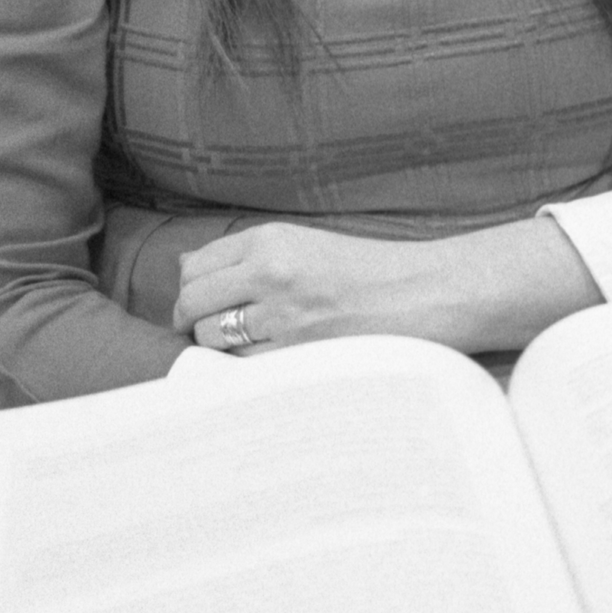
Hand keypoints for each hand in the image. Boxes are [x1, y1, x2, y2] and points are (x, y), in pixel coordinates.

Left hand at [171, 218, 597, 358]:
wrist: (427, 293)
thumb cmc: (367, 271)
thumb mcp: (304, 246)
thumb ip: (246, 257)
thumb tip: (184, 268)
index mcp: (269, 239)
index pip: (194, 267)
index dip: (191, 291)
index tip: (202, 307)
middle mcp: (269, 271)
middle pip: (193, 302)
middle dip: (194, 322)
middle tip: (213, 335)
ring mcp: (283, 314)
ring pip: (213, 338)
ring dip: (220, 349)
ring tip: (250, 351)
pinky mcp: (298, 351)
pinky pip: (243, 369)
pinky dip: (246, 373)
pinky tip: (269, 368)